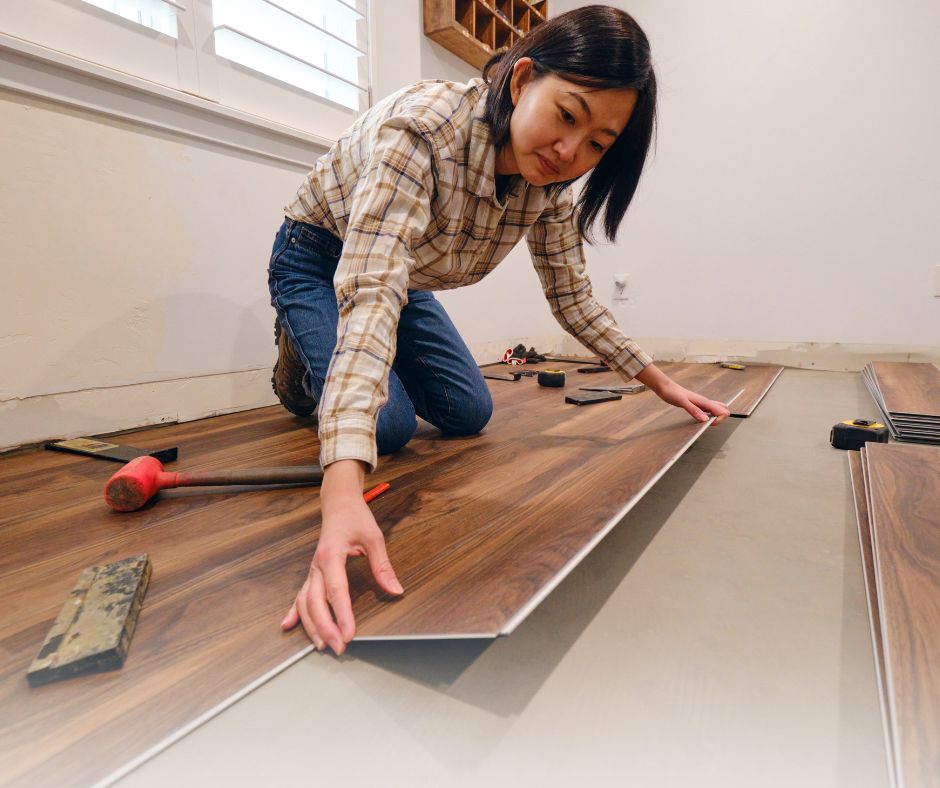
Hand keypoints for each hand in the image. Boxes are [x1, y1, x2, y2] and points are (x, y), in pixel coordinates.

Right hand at [280, 460, 402, 654]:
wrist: (338, 502)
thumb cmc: (355, 517)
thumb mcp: (374, 537)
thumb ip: (382, 566)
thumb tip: (395, 590)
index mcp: (332, 555)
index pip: (336, 590)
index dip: (343, 614)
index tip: (349, 634)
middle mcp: (317, 565)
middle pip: (315, 602)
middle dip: (325, 627)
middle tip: (338, 648)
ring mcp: (312, 570)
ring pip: (304, 602)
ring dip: (311, 625)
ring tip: (321, 645)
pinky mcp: (312, 572)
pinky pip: (300, 594)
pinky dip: (293, 612)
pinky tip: (287, 626)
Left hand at [635, 364, 730, 424]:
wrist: (666, 387)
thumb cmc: (673, 393)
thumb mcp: (682, 402)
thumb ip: (694, 410)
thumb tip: (706, 420)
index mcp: (704, 401)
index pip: (723, 411)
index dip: (719, 420)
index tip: (708, 423)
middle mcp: (705, 402)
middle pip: (723, 410)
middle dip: (720, 419)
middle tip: (708, 423)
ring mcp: (702, 403)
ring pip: (716, 410)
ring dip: (715, 418)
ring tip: (704, 422)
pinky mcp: (697, 405)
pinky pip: (708, 411)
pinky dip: (708, 416)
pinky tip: (700, 419)